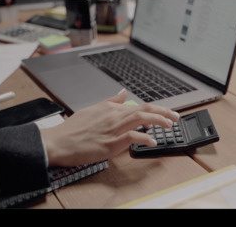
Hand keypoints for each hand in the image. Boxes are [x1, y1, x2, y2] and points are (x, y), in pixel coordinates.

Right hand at [40, 89, 179, 166]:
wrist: (59, 142)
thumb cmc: (74, 128)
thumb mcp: (93, 109)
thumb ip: (111, 101)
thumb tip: (123, 93)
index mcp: (111, 108)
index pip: (139, 106)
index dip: (156, 109)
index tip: (167, 113)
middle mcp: (114, 116)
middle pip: (144, 110)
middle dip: (163, 112)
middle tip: (176, 117)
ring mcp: (113, 129)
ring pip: (141, 119)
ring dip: (158, 121)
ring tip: (170, 125)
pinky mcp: (111, 142)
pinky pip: (131, 137)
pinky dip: (144, 137)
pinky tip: (152, 141)